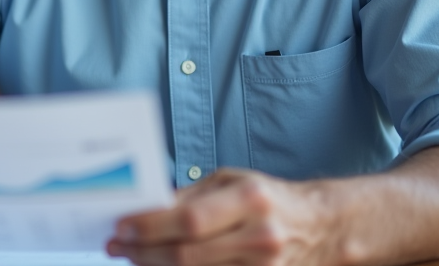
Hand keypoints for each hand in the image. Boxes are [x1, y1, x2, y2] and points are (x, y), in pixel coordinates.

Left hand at [107, 168, 334, 265]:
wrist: (323, 227)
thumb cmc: (269, 199)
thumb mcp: (233, 182)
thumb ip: (191, 196)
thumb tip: (146, 208)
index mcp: (250, 200)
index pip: (189, 220)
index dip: (149, 227)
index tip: (120, 227)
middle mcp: (259, 237)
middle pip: (187, 255)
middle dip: (143, 252)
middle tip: (115, 245)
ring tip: (132, 257)